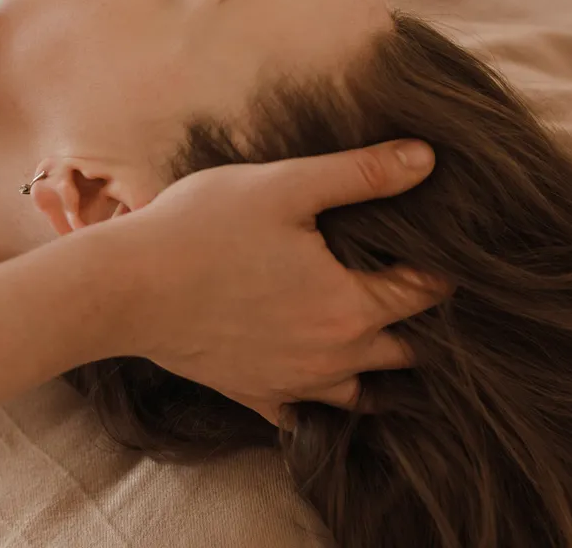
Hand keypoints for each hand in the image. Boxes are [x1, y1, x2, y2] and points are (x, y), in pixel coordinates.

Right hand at [117, 139, 449, 427]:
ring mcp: (291, 384)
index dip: (443, 269)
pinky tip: (317, 372)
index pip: (425, 293)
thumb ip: (361, 175)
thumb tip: (426, 159)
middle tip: (413, 286)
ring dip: (379, 365)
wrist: (125, 287)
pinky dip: (325, 397)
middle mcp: (330, 358)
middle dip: (419, 321)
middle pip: (405, 350)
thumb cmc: (202, 229)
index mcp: (347, 305)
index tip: (446, 251)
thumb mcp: (286, 186)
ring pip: (363, 391)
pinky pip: (308, 413)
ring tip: (378, 333)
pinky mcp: (254, 395)